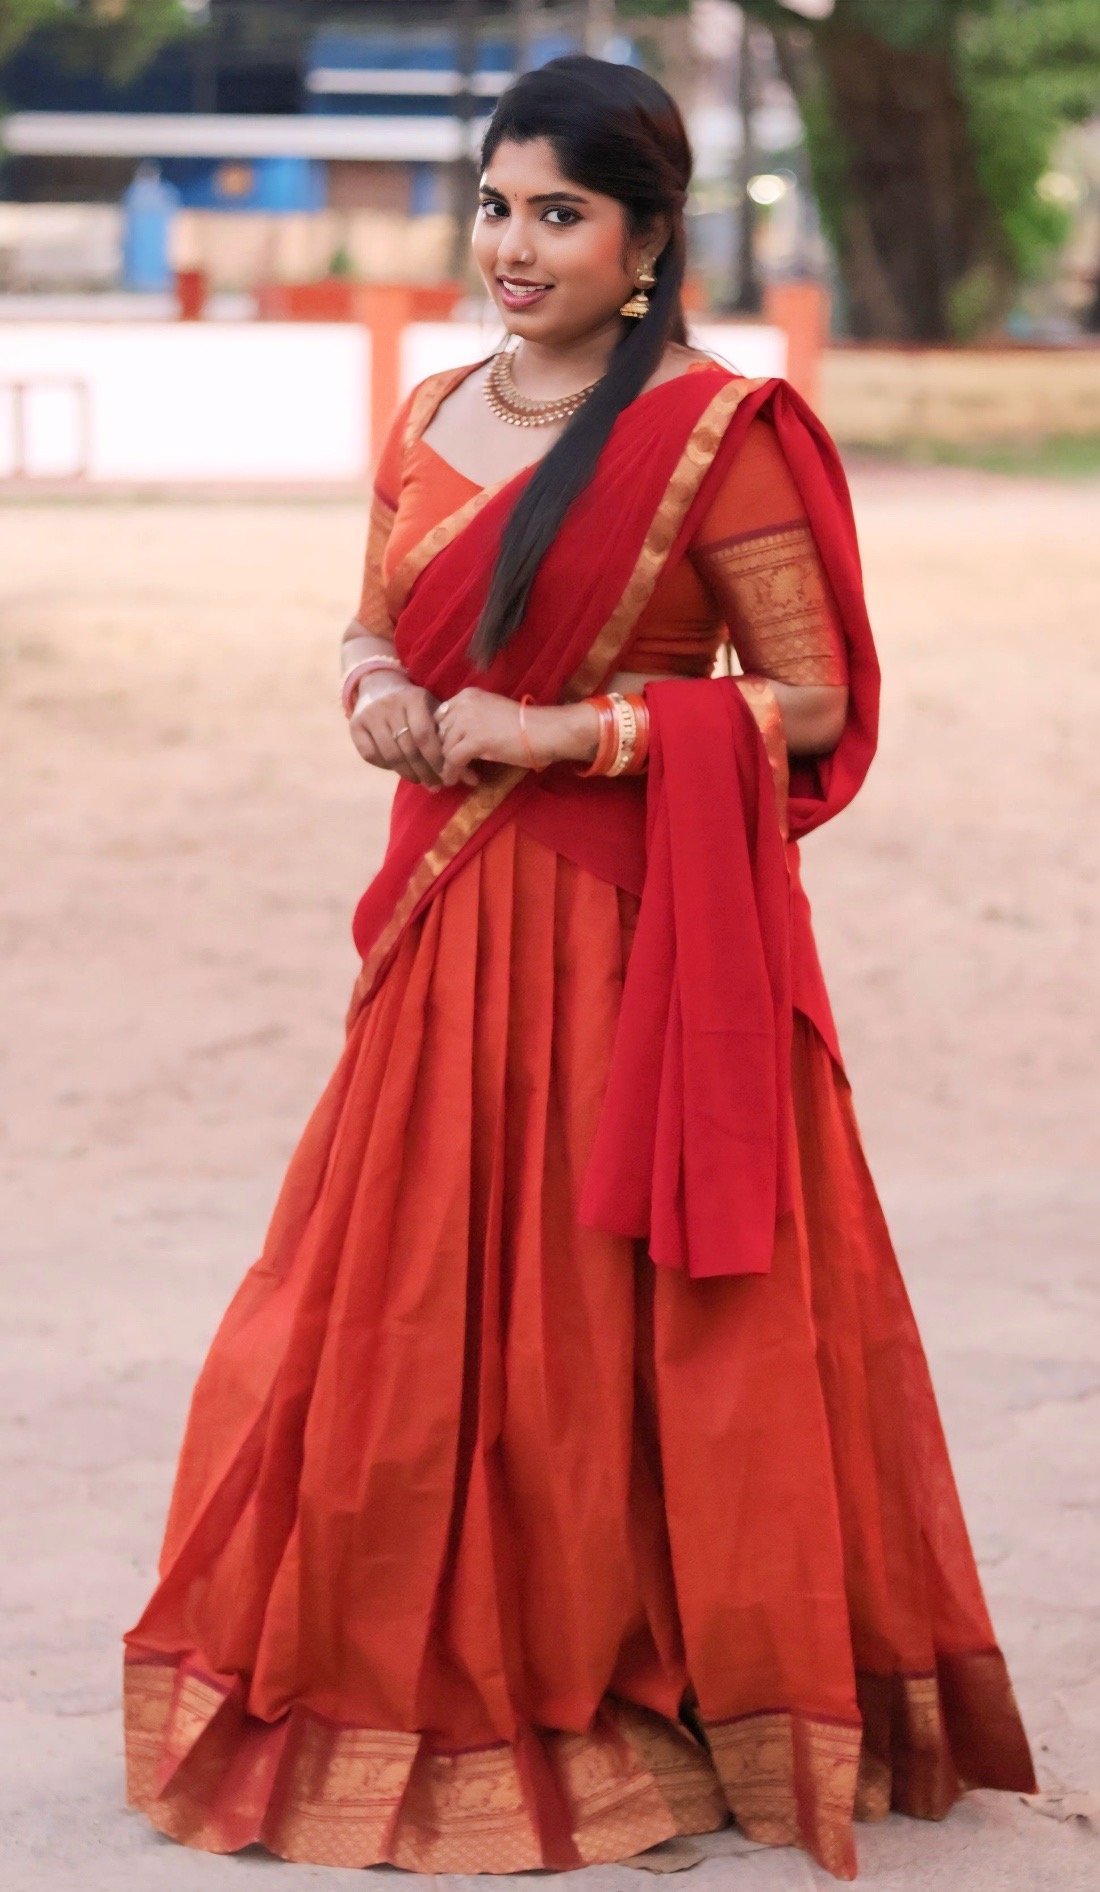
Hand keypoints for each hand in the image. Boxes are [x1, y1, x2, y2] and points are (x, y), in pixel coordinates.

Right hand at [349, 680, 476, 788]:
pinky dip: (385, 767)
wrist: (379, 686)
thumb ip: (450, 740)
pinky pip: (370, 755)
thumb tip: (471, 778)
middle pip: (408, 748)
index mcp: (413, 698)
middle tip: (435, 785)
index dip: (436, 759)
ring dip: (407, 774)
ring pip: (390, 755)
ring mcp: (370, 715)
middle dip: (424, 771)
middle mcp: (389, 705)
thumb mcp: (433, 711)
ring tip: (420, 781)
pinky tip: (398, 770)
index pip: (425, 735)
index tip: (447, 775)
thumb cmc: (415, 705)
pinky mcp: (355, 725)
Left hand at [434, 686, 541, 787]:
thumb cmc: (524, 723)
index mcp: (468, 695)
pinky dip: (452, 773)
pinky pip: (453, 760)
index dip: (445, 735)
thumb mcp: (490, 712)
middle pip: (441, 733)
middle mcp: (464, 705)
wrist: (543, 731)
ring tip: (464, 775)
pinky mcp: (474, 741)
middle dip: (447, 752)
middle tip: (458, 767)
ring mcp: (468, 722)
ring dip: (451, 765)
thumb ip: (471, 719)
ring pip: (445, 748)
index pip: (441, 716)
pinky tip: (456, 780)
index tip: (453, 749)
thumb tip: (455, 739)